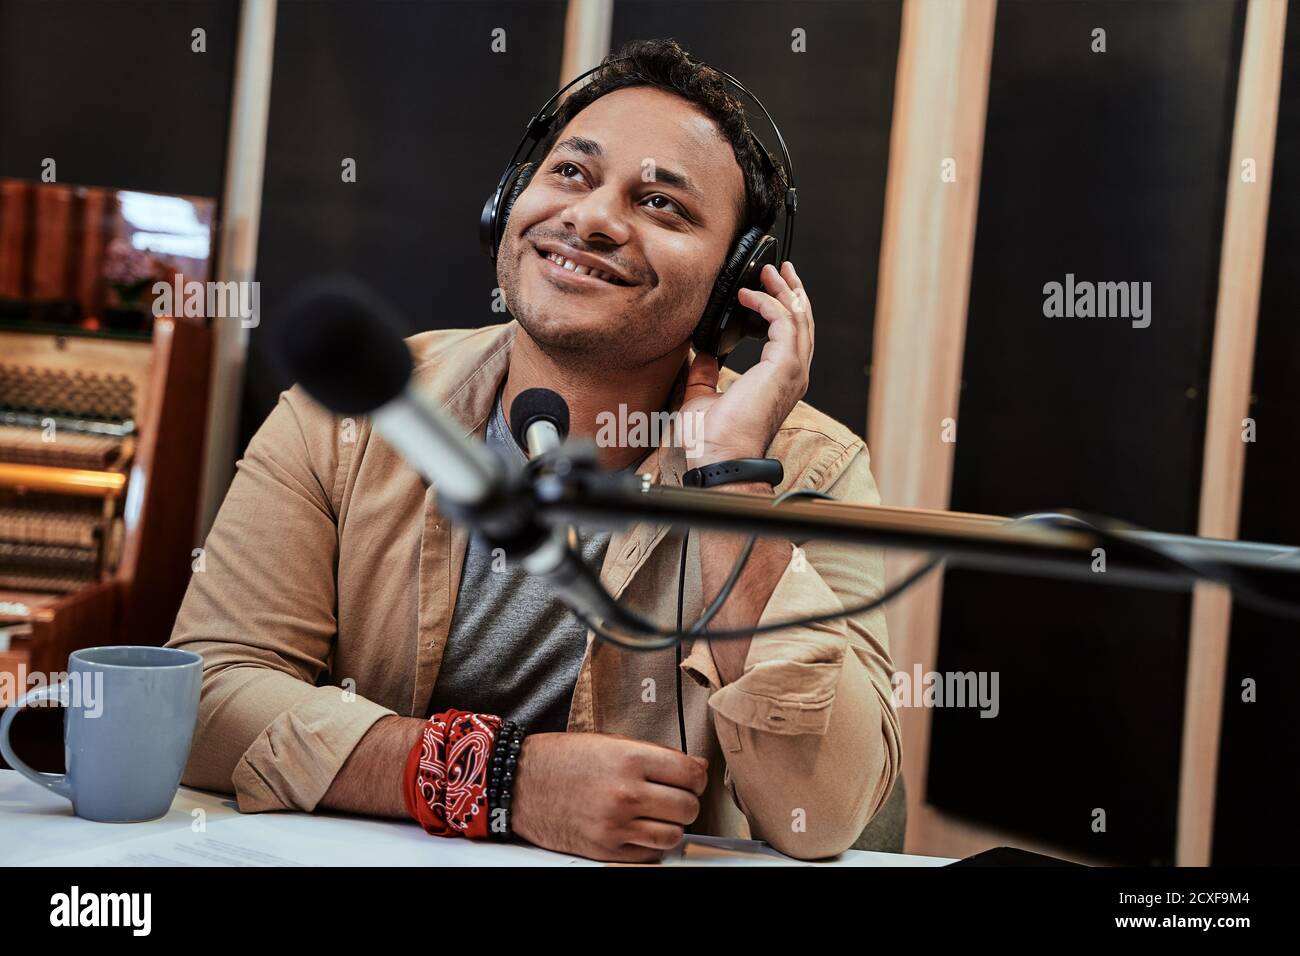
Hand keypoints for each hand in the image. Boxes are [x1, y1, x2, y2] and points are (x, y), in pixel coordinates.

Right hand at [510, 731, 708, 862]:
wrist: (519, 783)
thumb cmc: (562, 759)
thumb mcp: (610, 743)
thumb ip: (655, 755)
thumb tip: (696, 767)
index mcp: (630, 759)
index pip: (691, 775)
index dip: (697, 777)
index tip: (692, 778)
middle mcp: (625, 794)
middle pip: (688, 807)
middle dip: (686, 801)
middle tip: (674, 795)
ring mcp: (616, 826)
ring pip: (673, 835)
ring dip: (671, 825)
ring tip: (657, 814)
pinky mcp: (605, 851)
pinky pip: (649, 855)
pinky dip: (650, 844)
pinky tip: (638, 828)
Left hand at [681, 261, 812, 465]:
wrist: (720, 456)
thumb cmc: (715, 439)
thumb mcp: (703, 397)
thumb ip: (705, 374)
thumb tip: (704, 355)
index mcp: (780, 382)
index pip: (791, 338)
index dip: (782, 309)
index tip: (766, 289)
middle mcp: (794, 375)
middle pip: (802, 322)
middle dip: (791, 292)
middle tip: (778, 270)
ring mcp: (793, 371)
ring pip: (799, 318)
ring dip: (784, 291)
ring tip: (769, 271)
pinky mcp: (785, 366)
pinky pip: (784, 322)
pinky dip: (768, 303)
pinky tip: (748, 296)